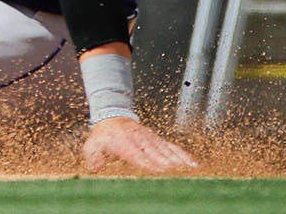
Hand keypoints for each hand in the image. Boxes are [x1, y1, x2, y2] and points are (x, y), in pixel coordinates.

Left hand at [82, 117, 197, 171]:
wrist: (113, 116)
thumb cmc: (103, 135)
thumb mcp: (92, 144)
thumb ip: (93, 156)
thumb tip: (94, 167)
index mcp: (123, 142)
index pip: (136, 153)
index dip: (146, 161)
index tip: (156, 169)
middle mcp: (139, 139)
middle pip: (154, 151)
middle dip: (164, 160)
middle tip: (174, 170)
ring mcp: (150, 138)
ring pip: (165, 149)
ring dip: (177, 159)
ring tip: (187, 168)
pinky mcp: (158, 139)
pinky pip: (172, 146)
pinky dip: (183, 155)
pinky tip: (192, 163)